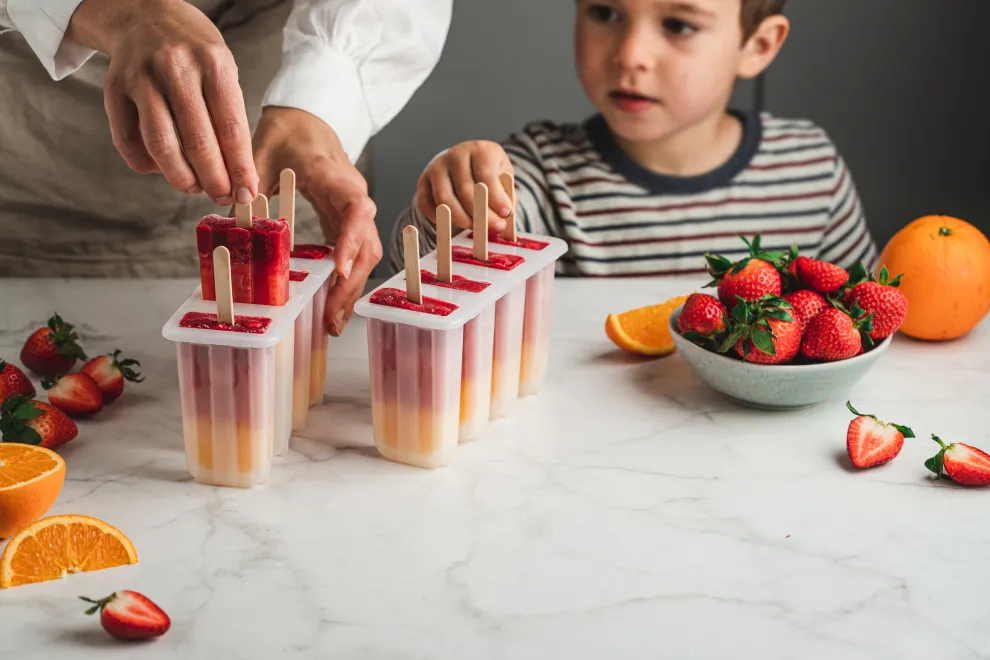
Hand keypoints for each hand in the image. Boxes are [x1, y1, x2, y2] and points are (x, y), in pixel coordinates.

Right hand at [68, 0, 257, 204]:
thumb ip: (229, 116)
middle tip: (223, 197)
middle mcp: (175, 68)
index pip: (231, 128)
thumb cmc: (193, 52)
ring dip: (181, 177)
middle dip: (214, 179)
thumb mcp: (223, 70)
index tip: (248, 192)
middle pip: (197, 141)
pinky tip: (163, 168)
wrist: (143, 14)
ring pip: (160, 145)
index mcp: (212, 63)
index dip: (240, 167)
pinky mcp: (114, 89)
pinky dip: (148, 164)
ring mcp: (141, 78)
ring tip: (194, 187)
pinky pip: (128, 141)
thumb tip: (238, 174)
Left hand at [253, 107, 380, 336]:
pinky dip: (344, 280)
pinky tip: (330, 304)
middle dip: (350, 283)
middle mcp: (353, 197)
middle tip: (331, 318)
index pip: (356, 210)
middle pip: (366, 244)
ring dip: (351, 288)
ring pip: (365, 254)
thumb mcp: (260, 151)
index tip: (337, 270)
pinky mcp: (345, 222)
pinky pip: (353, 254)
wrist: (307, 118)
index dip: (350, 241)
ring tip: (333, 322)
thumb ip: (247, 182)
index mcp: (334, 177)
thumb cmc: (287, 131)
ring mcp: (352, 212)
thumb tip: (231, 218)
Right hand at [416, 141, 514, 230]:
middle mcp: (455, 155)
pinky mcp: (423, 180)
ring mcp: (437, 167)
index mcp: (479, 150)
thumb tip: (506, 215)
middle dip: (481, 214)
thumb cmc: (487, 171)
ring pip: (444, 199)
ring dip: (461, 219)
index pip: (486, 176)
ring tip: (475, 228)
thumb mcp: (503, 175)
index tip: (505, 213)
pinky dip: (437, 218)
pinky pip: (426, 204)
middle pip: (465, 190)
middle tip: (494, 227)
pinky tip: (451, 224)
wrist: (464, 161)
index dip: (496, 197)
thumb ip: (506, 193)